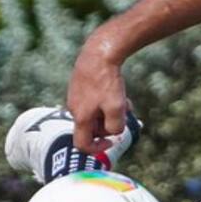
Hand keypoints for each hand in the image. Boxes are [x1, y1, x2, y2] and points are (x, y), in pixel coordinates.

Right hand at [67, 35, 129, 150]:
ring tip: (125, 101)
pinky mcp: (81, 88)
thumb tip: (113, 132)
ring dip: (111, 112)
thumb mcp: (116, 107)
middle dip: (110, 124)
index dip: (97, 149)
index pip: (82, 144)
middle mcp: (75, 109)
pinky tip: (119, 91)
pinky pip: (95, 102)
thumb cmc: (106, 81)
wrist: (99, 53)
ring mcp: (76, 98)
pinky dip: (108, 101)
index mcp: (80, 117)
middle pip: (92, 128)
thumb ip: (115, 126)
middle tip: (126, 113)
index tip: (112, 141)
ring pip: (96, 114)